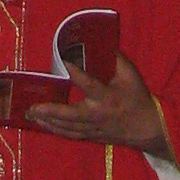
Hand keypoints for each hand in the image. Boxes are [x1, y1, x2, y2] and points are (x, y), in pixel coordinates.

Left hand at [26, 51, 170, 157]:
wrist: (148, 128)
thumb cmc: (138, 99)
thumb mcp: (131, 76)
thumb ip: (115, 59)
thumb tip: (101, 44)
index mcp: (107, 98)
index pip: (89, 84)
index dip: (76, 72)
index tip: (64, 62)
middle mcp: (97, 115)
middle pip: (69, 116)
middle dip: (49, 111)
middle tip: (32, 108)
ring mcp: (93, 129)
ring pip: (66, 128)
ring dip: (48, 122)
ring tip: (31, 115)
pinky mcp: (92, 136)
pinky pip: (70, 135)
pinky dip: (56, 130)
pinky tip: (45, 125)